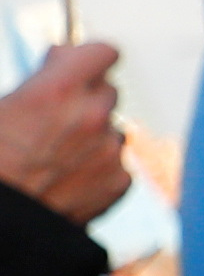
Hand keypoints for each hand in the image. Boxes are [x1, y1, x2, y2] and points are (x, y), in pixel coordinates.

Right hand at [0, 43, 129, 225]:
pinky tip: (65, 179)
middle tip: (52, 118)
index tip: (71, 66)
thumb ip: (38, 80)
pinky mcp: (118, 183)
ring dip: (92, 135)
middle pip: (108, 91)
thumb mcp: (2, 107)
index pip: (103, 52)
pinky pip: (116, 162)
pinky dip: (98, 167)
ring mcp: (109, 151)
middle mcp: (92, 116)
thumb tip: (61, 57)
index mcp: (58, 91)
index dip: (86, 58)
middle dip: (85, 98)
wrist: (0, 223)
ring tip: (53, 156)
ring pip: (112, 128)